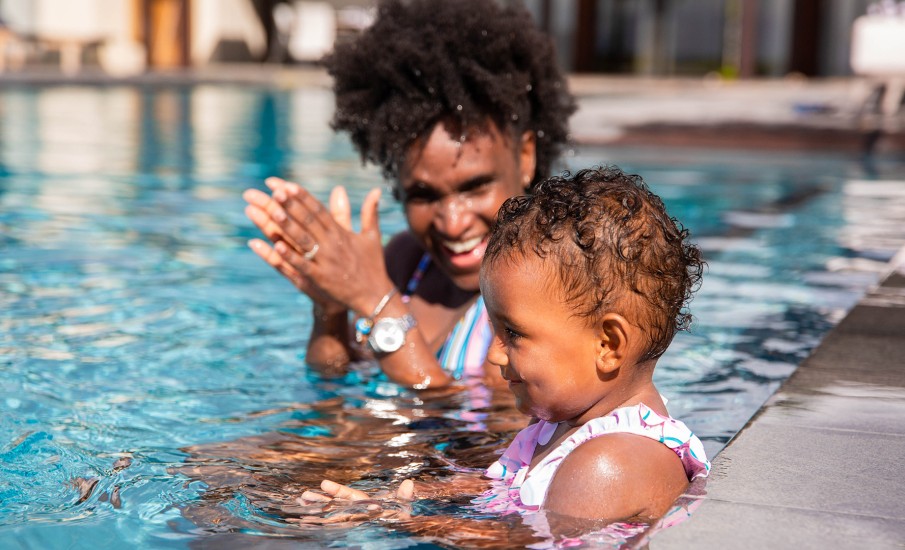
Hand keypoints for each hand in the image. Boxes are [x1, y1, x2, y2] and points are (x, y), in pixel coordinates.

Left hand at [244, 178, 391, 315]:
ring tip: (273, 212)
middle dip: (292, 205)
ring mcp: (326, 261)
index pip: (319, 210)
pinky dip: (290, 256)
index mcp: (341, 233)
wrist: (376, 297)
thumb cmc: (372, 266)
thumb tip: (375, 190)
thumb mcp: (372, 236)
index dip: (304, 197)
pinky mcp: (321, 279)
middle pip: (309, 221)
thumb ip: (370, 212)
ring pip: (304, 240)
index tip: (288, 185)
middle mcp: (333, 244)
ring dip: (288, 226)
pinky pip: (303, 265)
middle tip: (275, 191)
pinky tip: (275, 246)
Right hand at [290, 479, 414, 524]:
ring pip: (329, 516)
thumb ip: (403, 500)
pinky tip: (305, 523)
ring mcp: (350, 524)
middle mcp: (355, 513)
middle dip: (319, 500)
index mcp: (366, 505)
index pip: (350, 496)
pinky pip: (330, 530)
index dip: (337, 490)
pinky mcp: (346, 534)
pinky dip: (317, 526)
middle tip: (303, 495)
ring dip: (314, 512)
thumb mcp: (403, 512)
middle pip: (335, 505)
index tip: (323, 483)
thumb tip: (409, 484)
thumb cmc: (401, 524)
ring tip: (299, 508)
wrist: (396, 539)